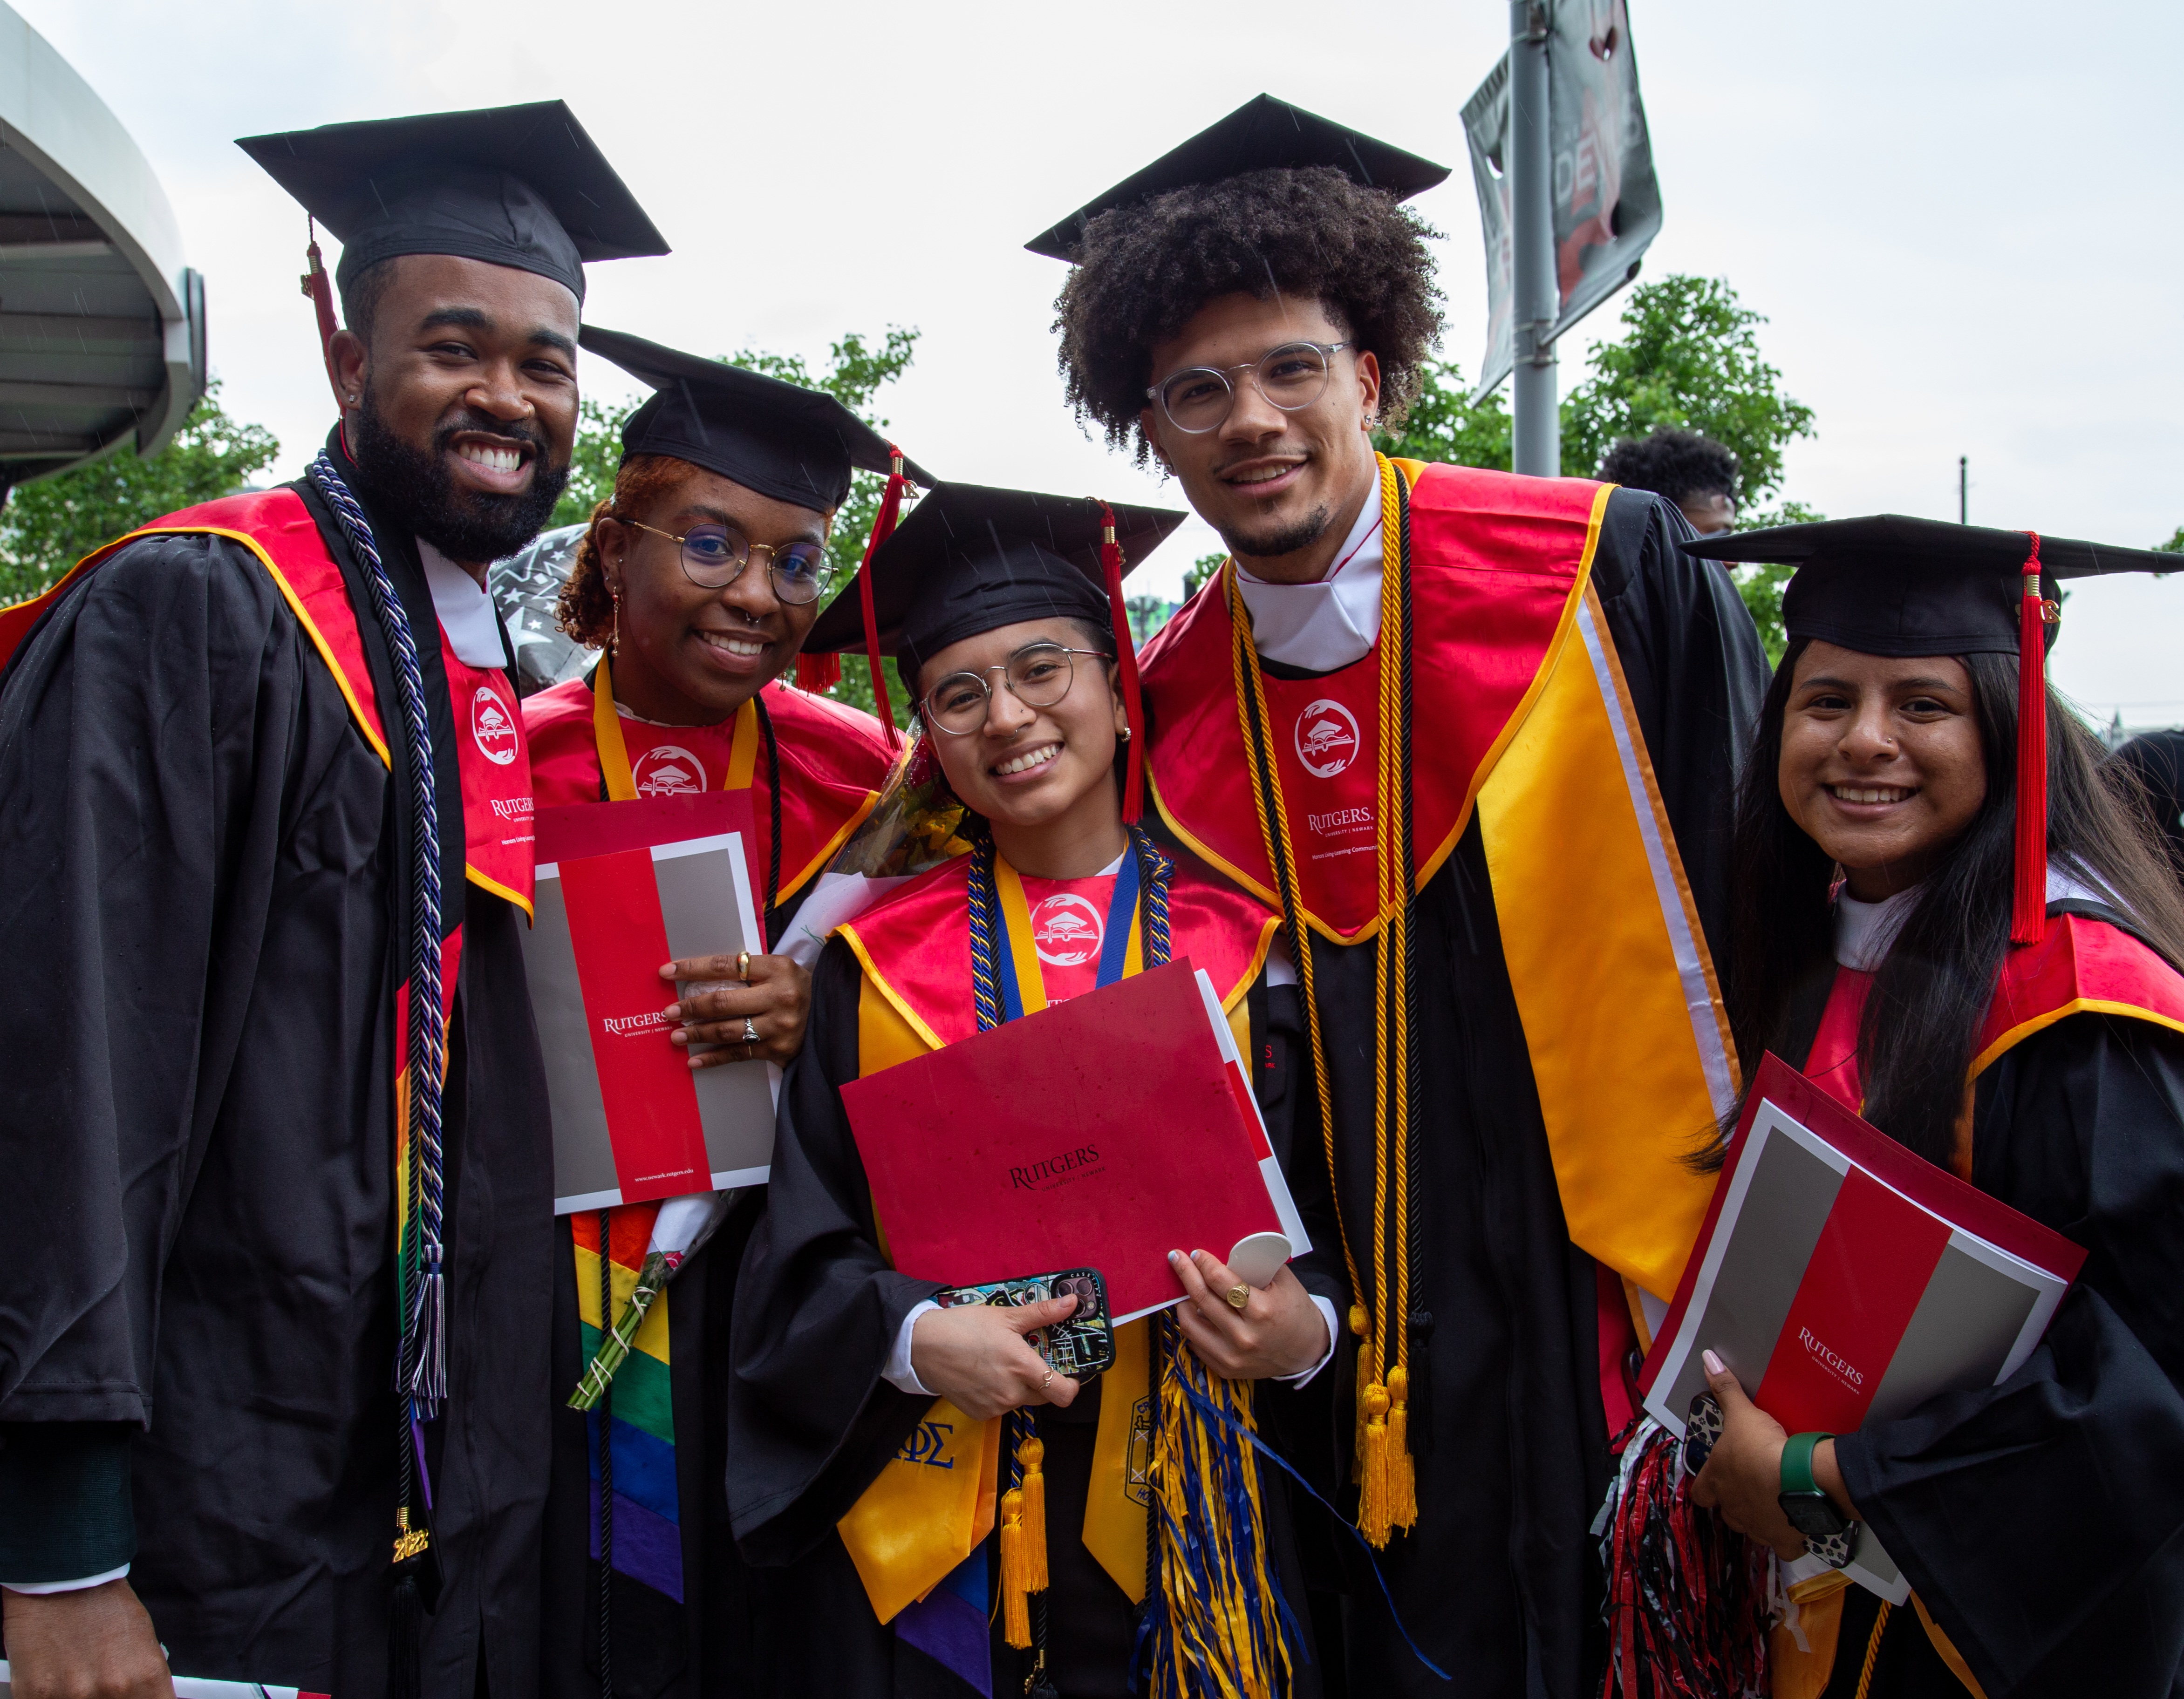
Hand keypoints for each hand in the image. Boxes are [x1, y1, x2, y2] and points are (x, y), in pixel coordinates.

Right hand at [1, 1578, 173, 1697]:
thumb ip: (143, 1679)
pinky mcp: (36, 1695)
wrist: (64, 1578)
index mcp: (145, 1675)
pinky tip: (56, 1675)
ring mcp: (72, 1695)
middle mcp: (112, 1689)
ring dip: (80, 1697)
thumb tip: (145, 1698)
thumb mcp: (143, 1641)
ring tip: (77, 1672)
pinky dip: (53, 1696)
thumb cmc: (105, 1604)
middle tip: (100, 1680)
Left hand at [660, 952, 810, 1069]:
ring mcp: (780, 1025)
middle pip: (723, 1001)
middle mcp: (780, 996)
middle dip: (691, 1007)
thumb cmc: (794, 987)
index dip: (693, 968)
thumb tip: (697, 980)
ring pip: (728, 1031)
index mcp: (777, 968)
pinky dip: (714, 1058)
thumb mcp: (778, 969)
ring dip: (698, 1034)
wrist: (832, 1012)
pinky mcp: (779, 1049)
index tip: (667, 972)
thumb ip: (745, 971)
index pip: (726, 966)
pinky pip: (739, 1054)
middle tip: (669, 1012)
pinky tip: (694, 1061)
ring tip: (676, 1036)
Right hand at [909, 1296, 1080, 1421]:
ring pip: (1022, 1401)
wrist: (922, 1345)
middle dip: (1045, 1381)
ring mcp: (995, 1407)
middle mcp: (1012, 1393)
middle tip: (1033, 1361)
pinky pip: (1001, 1407)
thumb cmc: (964, 1326)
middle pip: (1045, 1397)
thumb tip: (1071, 1303)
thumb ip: (1043, 1313)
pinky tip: (986, 1375)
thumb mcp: (1006, 1315)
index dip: (1073, 1386)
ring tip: (1002, 1364)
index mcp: (1023, 1368)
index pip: (1064, 1393)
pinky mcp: (979, 1414)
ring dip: (1020, 1387)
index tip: (1070, 1373)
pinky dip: (999, 1394)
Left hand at [1167, 1250, 1329, 1380]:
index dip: (1204, 1264)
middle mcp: (1244, 1337)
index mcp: (1261, 1311)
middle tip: (1177, 1258)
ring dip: (1183, 1302)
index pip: (1220, 1281)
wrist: (1306, 1351)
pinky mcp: (1225, 1369)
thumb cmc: (1294, 1311)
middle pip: (1202, 1299)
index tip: (1196, 1253)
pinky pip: (1195, 1344)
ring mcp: (1232, 1356)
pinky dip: (1193, 1325)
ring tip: (1184, 1288)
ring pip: (1190, 1324)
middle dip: (1185, 1274)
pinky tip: (1195, 1312)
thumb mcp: (1283, 1282)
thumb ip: (1256, 1266)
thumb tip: (1223, 1251)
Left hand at [1688, 1349, 1855, 1558]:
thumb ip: (1725, 1389)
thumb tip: (1706, 1358)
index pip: (1700, 1493)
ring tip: (1773, 1504)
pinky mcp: (1784, 1541)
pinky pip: (1783, 1547)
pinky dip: (1788, 1539)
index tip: (1716, 1479)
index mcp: (1717, 1482)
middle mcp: (1733, 1510)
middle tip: (1751, 1488)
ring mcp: (1758, 1528)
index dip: (1706, 1486)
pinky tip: (1795, 1527)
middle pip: (1727, 1513)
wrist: (1798, 1479)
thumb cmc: (1760, 1447)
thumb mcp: (1742, 1414)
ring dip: (1759, 1520)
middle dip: (1735, 1503)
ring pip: (1751, 1530)